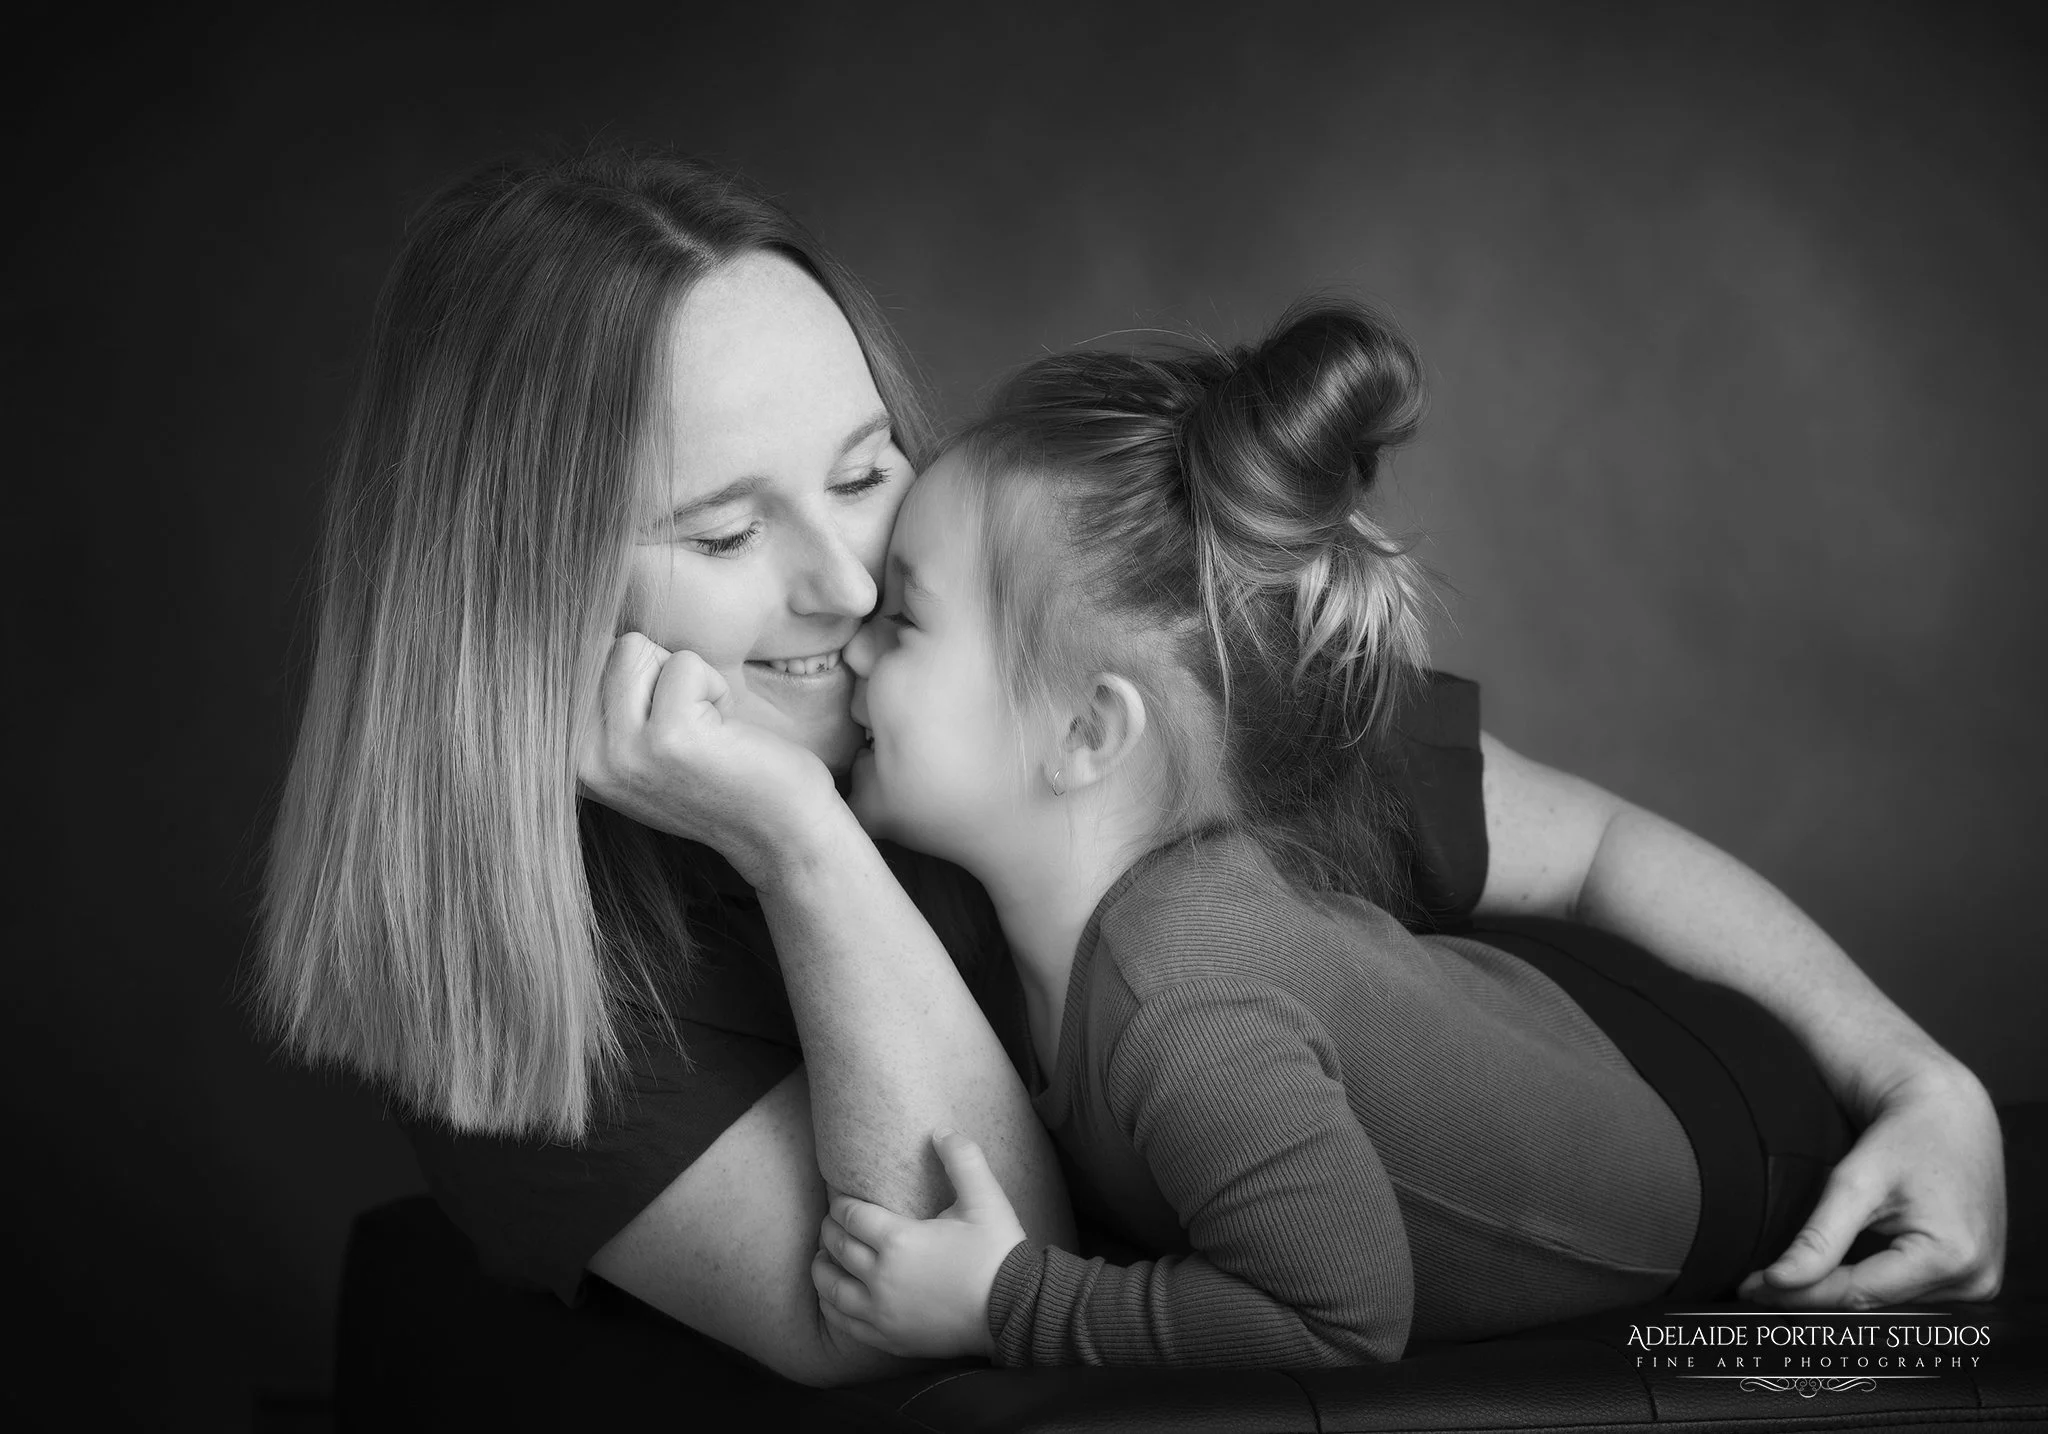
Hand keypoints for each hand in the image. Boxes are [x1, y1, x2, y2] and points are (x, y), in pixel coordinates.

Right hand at [578, 633, 836, 885]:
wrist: (780, 834)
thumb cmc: (717, 780)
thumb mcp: (637, 749)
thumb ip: (604, 705)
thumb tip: (579, 632)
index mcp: (569, 762)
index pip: (577, 664)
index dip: (638, 681)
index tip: (664, 733)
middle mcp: (582, 762)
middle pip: (607, 650)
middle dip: (660, 673)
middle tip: (691, 728)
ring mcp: (622, 752)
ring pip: (635, 649)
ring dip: (686, 679)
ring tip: (705, 728)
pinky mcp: (669, 738)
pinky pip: (685, 664)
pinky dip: (715, 689)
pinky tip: (725, 735)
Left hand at [811, 1130, 1027, 1359]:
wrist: (1015, 1309)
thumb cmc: (999, 1253)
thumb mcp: (985, 1199)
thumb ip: (962, 1159)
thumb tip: (942, 1130)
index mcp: (898, 1240)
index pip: (851, 1216)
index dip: (841, 1203)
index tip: (841, 1199)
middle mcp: (881, 1277)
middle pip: (837, 1248)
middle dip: (830, 1231)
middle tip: (831, 1222)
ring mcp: (883, 1312)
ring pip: (833, 1289)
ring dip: (822, 1270)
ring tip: (821, 1258)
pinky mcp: (890, 1338)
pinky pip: (846, 1324)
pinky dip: (832, 1308)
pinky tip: (832, 1300)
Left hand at [1739, 1064, 2005, 1308]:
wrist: (1952, 1114)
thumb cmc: (1905, 1137)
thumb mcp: (1855, 1182)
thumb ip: (1819, 1238)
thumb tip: (1777, 1283)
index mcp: (1951, 1258)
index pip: (1858, 1294)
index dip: (1800, 1295)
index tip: (1751, 1290)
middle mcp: (1974, 1279)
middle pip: (1874, 1301)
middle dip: (1816, 1293)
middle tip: (1757, 1287)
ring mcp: (1979, 1282)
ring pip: (1889, 1300)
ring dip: (1844, 1289)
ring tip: (1794, 1278)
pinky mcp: (1975, 1277)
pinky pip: (1909, 1290)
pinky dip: (1873, 1280)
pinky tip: (1839, 1270)